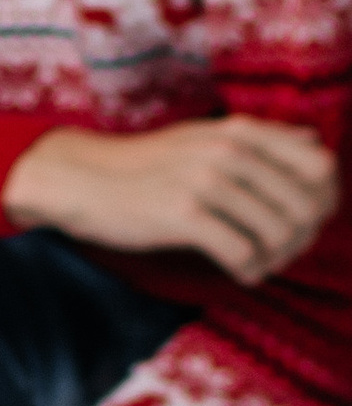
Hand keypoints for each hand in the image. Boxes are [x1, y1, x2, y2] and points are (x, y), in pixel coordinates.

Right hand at [5, 117, 337, 285]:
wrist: (82, 178)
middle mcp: (229, 151)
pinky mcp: (182, 215)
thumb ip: (261, 139)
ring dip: (277, 258)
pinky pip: (241, 252)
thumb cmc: (146, 165)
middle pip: (304, 205)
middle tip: (280, 253)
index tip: (303, 221)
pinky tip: (239, 273)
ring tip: (259, 265)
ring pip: (278, 232)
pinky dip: (249, 270)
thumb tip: (314, 144)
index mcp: (241, 132)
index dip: (323, 200)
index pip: (320, 166)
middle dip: (301, 238)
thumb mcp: (206, 137)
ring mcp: (206, 182)